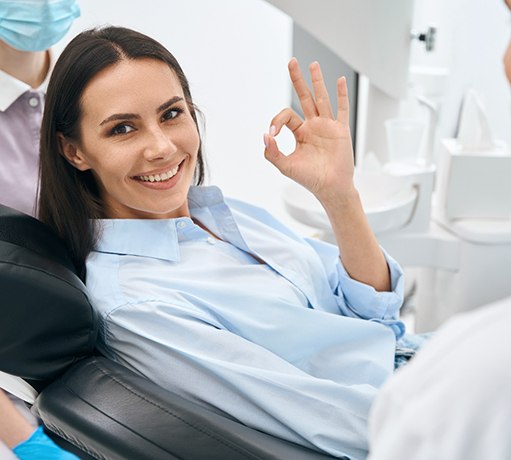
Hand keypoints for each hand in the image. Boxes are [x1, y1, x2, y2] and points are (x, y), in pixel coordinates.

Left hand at [264, 58, 354, 203]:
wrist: (330, 188)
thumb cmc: (309, 179)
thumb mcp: (285, 166)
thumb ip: (272, 152)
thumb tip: (265, 135)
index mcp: (300, 133)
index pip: (287, 116)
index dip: (277, 121)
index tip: (273, 134)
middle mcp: (314, 126)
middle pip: (304, 97)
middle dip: (297, 80)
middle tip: (291, 62)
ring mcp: (328, 126)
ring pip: (322, 99)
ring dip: (317, 81)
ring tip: (313, 64)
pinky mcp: (341, 130)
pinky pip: (342, 109)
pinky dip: (342, 95)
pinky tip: (340, 80)